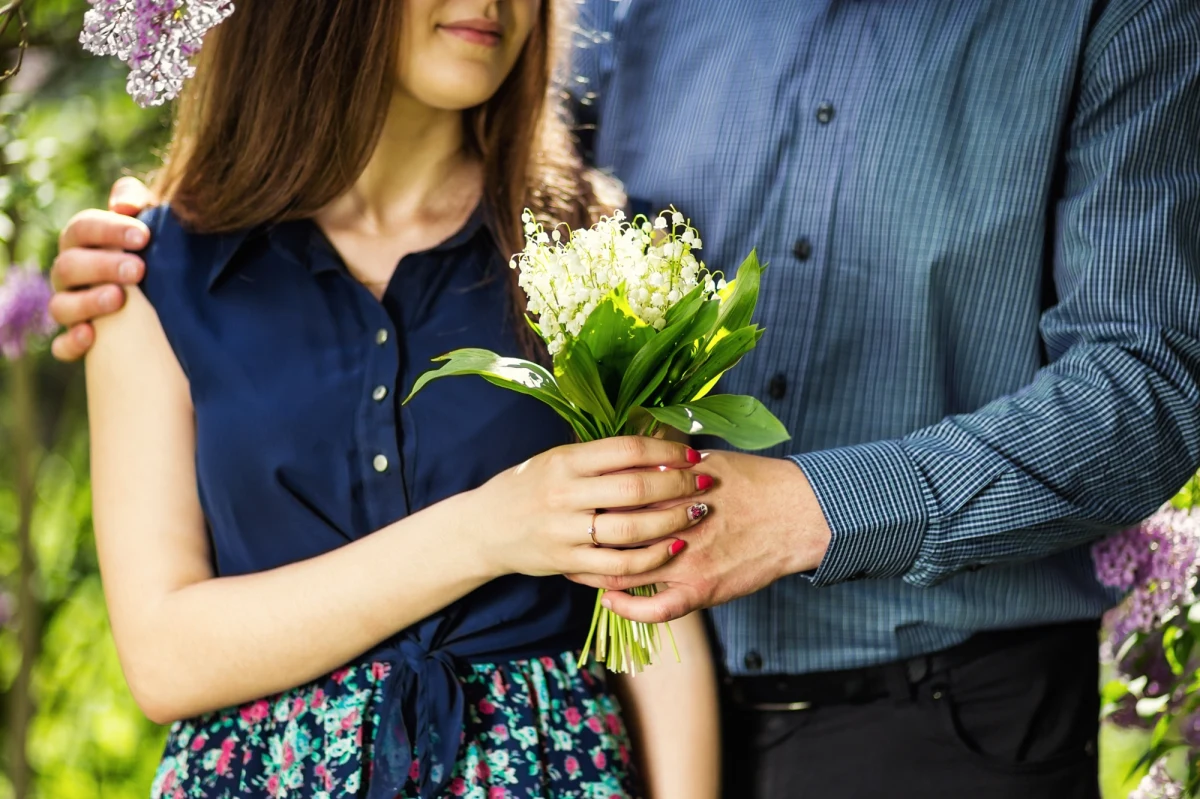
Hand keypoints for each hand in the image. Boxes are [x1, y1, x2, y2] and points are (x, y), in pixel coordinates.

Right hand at [50, 177, 156, 361]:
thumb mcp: (148, 222)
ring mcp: (71, 307)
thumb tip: (124, 204)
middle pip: (68, 265)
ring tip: (119, 298)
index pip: (82, 228)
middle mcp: (70, 274)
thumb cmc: (151, 251)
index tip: (144, 236)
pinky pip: (63, 346)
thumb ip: (136, 200)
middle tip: (139, 269)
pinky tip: (91, 337)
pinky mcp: (77, 339)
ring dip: (88, 302)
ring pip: (61, 306)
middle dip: (102, 266)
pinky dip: (72, 343)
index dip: (109, 230)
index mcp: (83, 242)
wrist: (163, 297)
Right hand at [463, 436, 714, 578]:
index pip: (626, 450)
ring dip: (671, 522)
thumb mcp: (557, 459)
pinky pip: (618, 565)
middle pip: (635, 489)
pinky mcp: (567, 562)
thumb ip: (601, 456)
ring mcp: (565, 531)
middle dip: (678, 486)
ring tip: (696, 514)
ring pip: (630, 530)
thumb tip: (658, 444)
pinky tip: (672, 548)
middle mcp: (564, 493)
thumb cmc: (529, 487)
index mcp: (565, 460)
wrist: (485, 528)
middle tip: (705, 483)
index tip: (691, 453)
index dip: (666, 450)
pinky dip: (650, 559)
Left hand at [567, 451, 831, 622]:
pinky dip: (629, 608)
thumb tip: (641, 452)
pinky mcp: (702, 589)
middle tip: (560, 540)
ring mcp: (686, 561)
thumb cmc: (755, 482)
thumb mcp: (709, 460)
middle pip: (610, 534)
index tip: (570, 503)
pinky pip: (656, 609)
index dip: (586, 502)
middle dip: (581, 538)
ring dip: (596, 573)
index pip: (612, 496)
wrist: (798, 513)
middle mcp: (673, 525)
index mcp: (671, 489)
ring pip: (625, 572)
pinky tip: (611, 603)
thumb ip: (671, 462)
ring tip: (576, 570)